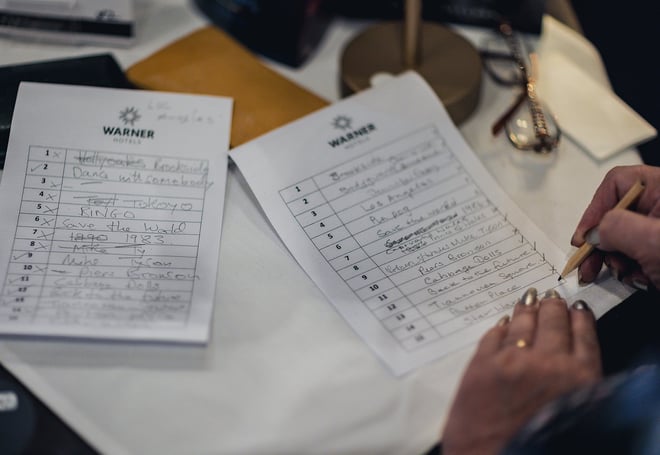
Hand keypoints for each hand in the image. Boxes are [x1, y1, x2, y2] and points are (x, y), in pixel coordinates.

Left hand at [441, 289, 601, 454]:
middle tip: (549, 296)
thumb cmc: (541, 448)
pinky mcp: (482, 364)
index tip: (576, 306)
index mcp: (580, 380)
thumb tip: (570, 359)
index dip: (579, 317)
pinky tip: (502, 323)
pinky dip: (500, 326)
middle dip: (552, 306)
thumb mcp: (578, 416)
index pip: (584, 336)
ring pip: (523, 322)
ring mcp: (512, 360)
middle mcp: (548, 363)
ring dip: (527, 309)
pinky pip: (493, 335)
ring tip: (528, 300)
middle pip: (553, 321)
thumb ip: (577, 385)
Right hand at [572, 164, 659, 288]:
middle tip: (589, 266)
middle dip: (602, 242)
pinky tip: (641, 279)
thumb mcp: (653, 241)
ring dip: (616, 259)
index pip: (617, 183)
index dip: (595, 209)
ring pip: (625, 237)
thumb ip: (616, 228)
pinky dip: (632, 269)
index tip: (584, 237)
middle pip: (617, 213)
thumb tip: (595, 234)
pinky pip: (638, 253)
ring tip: (626, 275)